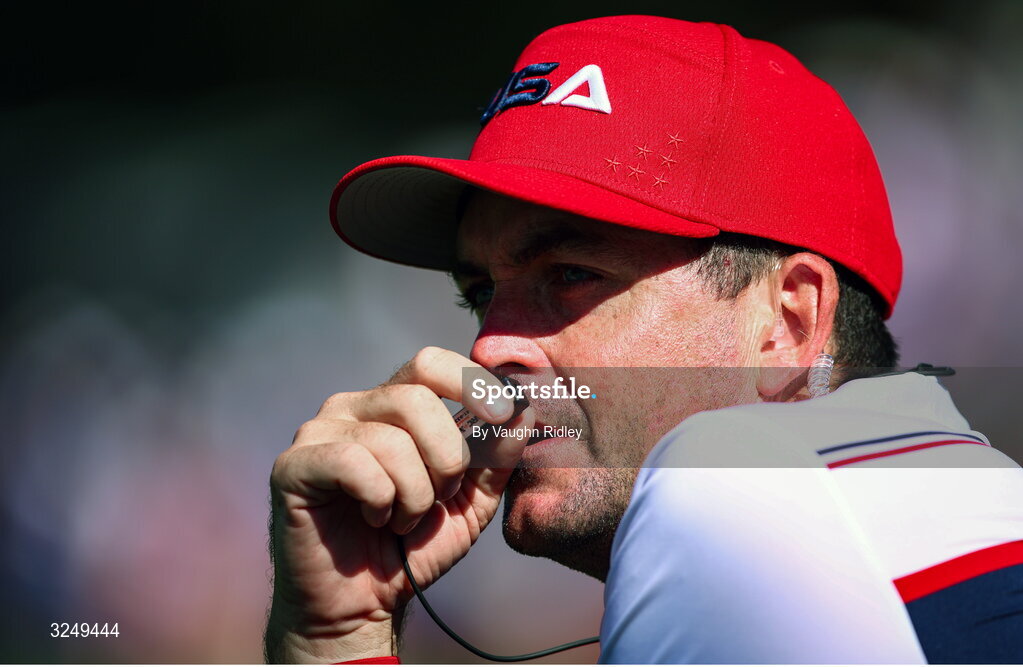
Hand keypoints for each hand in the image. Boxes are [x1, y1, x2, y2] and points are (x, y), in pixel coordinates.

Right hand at [265, 347, 533, 662]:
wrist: (359, 605)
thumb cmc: (410, 548)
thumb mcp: (469, 503)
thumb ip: (495, 459)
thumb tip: (524, 412)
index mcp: (393, 404)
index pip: (431, 364)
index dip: (471, 383)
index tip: (504, 416)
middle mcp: (353, 406)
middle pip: (416, 399)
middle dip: (446, 458)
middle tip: (441, 498)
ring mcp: (319, 432)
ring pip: (391, 440)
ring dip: (414, 494)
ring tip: (403, 520)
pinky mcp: (293, 465)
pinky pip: (354, 465)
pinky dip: (379, 501)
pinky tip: (374, 520)